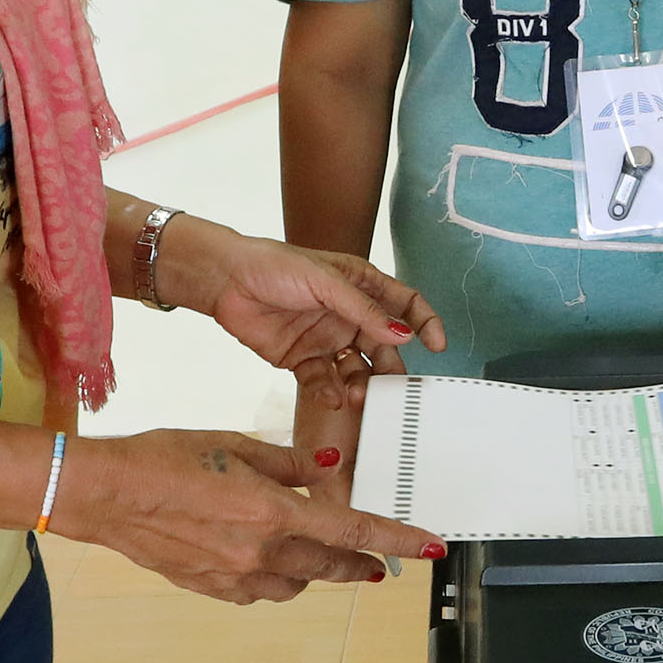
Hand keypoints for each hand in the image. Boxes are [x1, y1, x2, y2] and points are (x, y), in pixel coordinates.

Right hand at [53, 428, 436, 603]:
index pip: (354, 531)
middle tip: (379, 563)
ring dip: (315, 572)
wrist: (105, 494)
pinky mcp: (211, 588)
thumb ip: (289, 462)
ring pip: (298, 585)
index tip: (433, 547)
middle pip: (333, 568)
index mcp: (273, 512)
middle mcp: (261, 552)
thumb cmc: (167, 458)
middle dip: (362, 565)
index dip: (399, 541)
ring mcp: (235, 576)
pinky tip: (268, 560)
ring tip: (315, 553)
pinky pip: (261, 592)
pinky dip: (276, 579)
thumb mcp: (236, 445)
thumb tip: (327, 468)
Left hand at [160, 217, 445, 389]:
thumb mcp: (327, 281)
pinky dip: (330, 392)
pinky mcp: (302, 359)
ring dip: (362, 384)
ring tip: (359, 397)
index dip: (425, 322)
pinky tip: (331, 397)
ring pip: (357, 369)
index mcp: (361, 286)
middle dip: (391, 367)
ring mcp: (326, 339)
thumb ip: (364, 310)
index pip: (405, 304)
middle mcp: (349, 315)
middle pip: (384, 345)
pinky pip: (324, 381)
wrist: (226, 281)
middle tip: (393, 386)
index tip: (437, 345)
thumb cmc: (274, 265)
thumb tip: (402, 334)